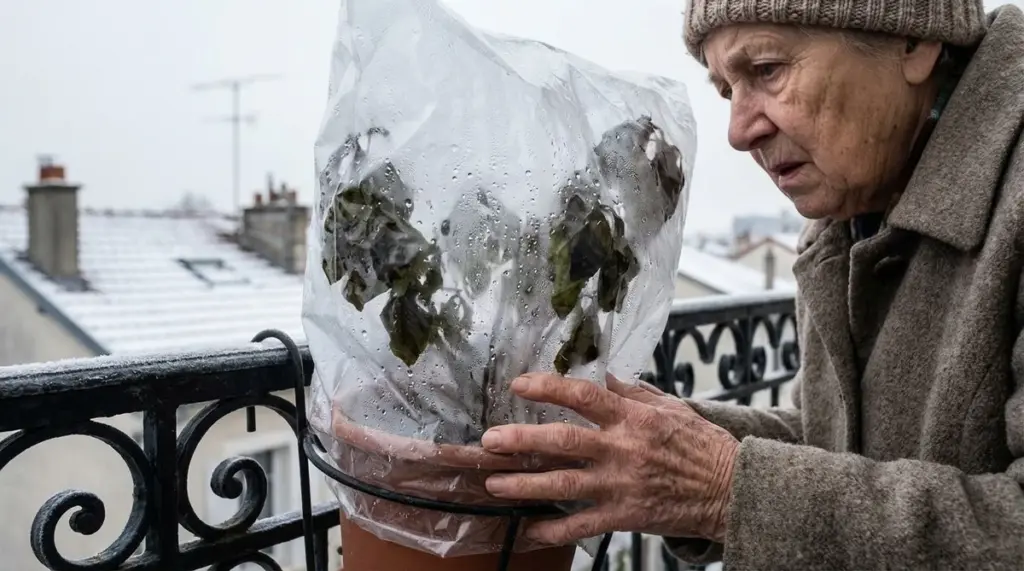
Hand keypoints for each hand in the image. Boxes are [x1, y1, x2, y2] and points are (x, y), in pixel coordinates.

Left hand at [481, 373, 738, 545]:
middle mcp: (623, 449)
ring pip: (564, 485)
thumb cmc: (702, 446)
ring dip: (525, 485)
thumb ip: (633, 392)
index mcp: (633, 417)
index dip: (546, 388)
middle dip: (521, 441)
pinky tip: (531, 529)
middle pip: (563, 442)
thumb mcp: (671, 407)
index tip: (518, 384)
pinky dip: (555, 529)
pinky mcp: (627, 515)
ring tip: (494, 483)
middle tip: (490, 441)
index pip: (582, 396)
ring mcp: (622, 485)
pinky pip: (583, 525)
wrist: (733, 490)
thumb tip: (603, 375)